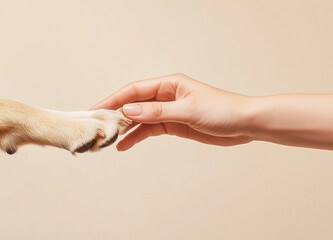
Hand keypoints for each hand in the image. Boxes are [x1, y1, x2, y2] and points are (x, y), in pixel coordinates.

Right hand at [91, 73, 252, 150]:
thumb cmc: (223, 110)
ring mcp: (169, 111)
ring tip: (110, 139)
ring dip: (126, 128)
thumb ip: (157, 111)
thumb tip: (129, 110)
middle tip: (99, 126)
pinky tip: (126, 144)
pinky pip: (150, 129)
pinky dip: (137, 137)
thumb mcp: (188, 110)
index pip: (135, 90)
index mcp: (169, 84)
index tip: (98, 110)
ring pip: (140, 118)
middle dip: (116, 114)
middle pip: (134, 103)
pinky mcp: (173, 125)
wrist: (245, 124)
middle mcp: (166, 95)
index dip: (114, 99)